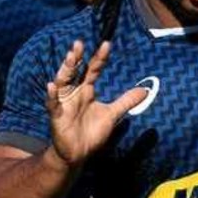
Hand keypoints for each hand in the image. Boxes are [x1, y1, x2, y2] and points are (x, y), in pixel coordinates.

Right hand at [46, 40, 147, 166]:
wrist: (79, 154)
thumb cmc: (92, 132)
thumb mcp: (112, 115)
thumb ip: (126, 101)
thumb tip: (145, 90)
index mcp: (86, 90)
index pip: (93, 69)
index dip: (99, 58)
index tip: (106, 44)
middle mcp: (74, 93)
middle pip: (75, 71)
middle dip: (77, 57)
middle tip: (79, 43)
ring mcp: (64, 103)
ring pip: (62, 82)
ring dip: (65, 70)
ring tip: (70, 57)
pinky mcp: (57, 116)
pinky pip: (53, 104)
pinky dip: (52, 95)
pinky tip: (52, 86)